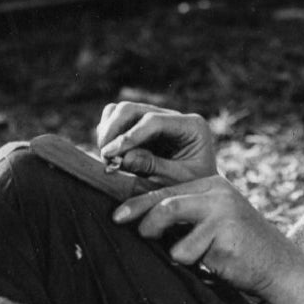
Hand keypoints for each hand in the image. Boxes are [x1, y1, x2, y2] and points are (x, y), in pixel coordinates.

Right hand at [94, 101, 217, 184]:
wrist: (198, 193)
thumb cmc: (193, 188)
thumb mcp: (178, 181)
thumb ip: (153, 167)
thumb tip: (125, 157)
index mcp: (192, 126)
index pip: (154, 121)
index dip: (128, 136)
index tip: (110, 155)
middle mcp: (174, 117)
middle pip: (132, 110)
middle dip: (113, 131)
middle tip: (105, 159)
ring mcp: (158, 119)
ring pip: (121, 111)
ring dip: (108, 132)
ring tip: (108, 159)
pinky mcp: (144, 127)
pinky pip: (118, 120)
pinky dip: (109, 134)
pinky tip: (111, 155)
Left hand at [113, 175, 299, 296]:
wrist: (280, 265)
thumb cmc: (239, 248)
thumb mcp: (213, 223)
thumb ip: (186, 217)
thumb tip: (138, 222)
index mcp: (212, 186)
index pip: (166, 191)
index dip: (138, 204)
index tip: (117, 217)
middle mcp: (217, 193)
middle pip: (165, 202)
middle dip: (142, 220)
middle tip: (135, 234)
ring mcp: (222, 211)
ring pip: (170, 224)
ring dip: (171, 247)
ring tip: (189, 257)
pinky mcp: (225, 233)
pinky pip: (186, 251)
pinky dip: (191, 263)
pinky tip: (215, 263)